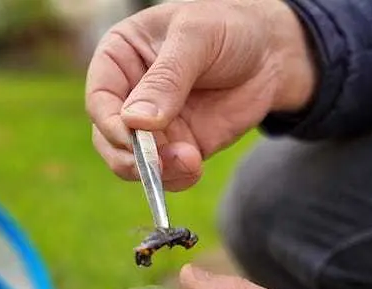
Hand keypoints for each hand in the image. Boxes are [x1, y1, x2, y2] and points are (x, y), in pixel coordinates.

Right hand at [86, 0, 315, 190]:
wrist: (271, 50)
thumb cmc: (228, 27)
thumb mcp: (196, 38)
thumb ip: (167, 78)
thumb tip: (136, 121)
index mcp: (120, 58)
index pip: (100, 98)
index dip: (109, 122)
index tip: (129, 137)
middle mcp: (130, 95)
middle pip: (109, 137)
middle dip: (130, 156)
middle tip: (155, 164)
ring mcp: (153, 125)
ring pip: (135, 162)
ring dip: (156, 171)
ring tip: (189, 160)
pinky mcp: (179, 146)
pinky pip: (166, 173)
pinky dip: (176, 178)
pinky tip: (194, 168)